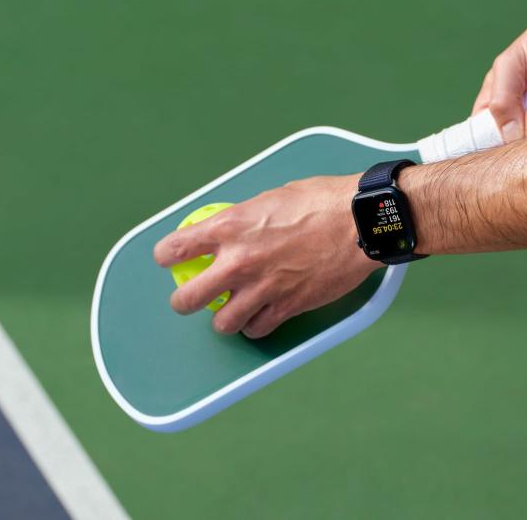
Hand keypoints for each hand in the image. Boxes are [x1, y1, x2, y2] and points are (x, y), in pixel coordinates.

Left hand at [153, 174, 380, 337]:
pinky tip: (260, 316)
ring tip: (230, 312)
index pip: (174, 249)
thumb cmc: (323, 201)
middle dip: (184, 301)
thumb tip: (234, 227)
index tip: (170, 259)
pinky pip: (258, 329)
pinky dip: (256, 325)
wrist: (360, 222)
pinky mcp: (287, 306)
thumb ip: (245, 218)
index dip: (167, 256)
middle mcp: (239, 261)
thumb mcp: (272, 198)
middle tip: (191, 298)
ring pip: (221, 323)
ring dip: (223, 319)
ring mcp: (262, 288)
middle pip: (187, 299)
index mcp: (230, 226)